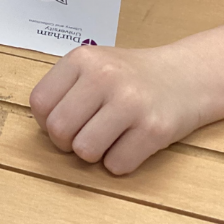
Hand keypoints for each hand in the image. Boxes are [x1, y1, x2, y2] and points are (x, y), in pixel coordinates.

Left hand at [30, 45, 206, 173]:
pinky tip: (131, 141)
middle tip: (85, 133)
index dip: (47, 120)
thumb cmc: (130, 76)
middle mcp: (104, 76)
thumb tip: (43, 125)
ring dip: (94, 153)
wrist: (185, 76)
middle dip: (67, 142)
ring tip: (109, 136)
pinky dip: (120, 161)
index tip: (65, 119)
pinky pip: (116, 166)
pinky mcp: (153, 129)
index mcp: (82, 58)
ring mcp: (130, 102)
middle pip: (59, 130)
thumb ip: (65, 87)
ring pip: (85, 151)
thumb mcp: (93, 64)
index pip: (39, 103)